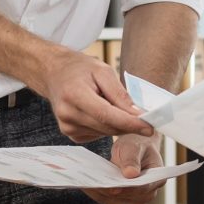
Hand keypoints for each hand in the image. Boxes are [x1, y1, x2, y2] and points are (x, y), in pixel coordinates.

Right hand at [33, 48, 154, 142]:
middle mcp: (68, 114)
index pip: (107, 115)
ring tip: (116, 105)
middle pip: (108, 126)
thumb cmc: (79, 68)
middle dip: (130, 125)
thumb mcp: (102, 70)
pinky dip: (107, 126)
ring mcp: (67, 127)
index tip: (149, 127)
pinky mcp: (70, 134)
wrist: (53, 73)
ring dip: (119, 124)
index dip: (130, 123)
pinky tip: (103, 112)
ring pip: (105, 132)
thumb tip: (137, 113)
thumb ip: (120, 93)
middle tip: (147, 119)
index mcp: (74, 95)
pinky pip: (98, 135)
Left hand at [81, 132, 165, 203]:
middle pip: (128, 199)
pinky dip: (99, 196)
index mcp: (157, 179)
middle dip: (110, 191)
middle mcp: (149, 194)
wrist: (133, 149)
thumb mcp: (133, 146)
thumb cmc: (135, 145)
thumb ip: (132, 159)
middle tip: (92, 183)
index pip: (141, 188)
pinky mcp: (124, 203)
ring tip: (88, 184)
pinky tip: (90, 186)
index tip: (110, 186)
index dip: (125, 188)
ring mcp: (137, 201)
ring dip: (102, 195)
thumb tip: (131, 174)